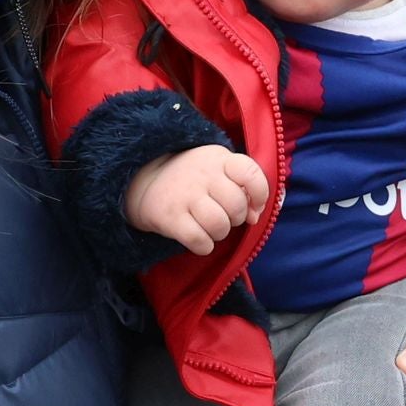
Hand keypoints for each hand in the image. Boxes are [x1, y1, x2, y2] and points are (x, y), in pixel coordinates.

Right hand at [125, 145, 268, 255]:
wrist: (146, 181)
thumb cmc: (195, 179)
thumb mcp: (219, 171)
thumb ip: (244, 190)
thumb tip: (254, 216)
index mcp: (219, 159)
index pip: (250, 172)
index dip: (260, 194)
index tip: (254, 205)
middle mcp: (203, 174)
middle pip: (236, 205)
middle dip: (236, 218)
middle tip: (224, 215)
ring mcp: (185, 195)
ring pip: (220, 225)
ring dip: (220, 233)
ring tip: (210, 226)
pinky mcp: (170, 217)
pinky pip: (200, 241)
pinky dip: (204, 246)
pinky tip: (199, 238)